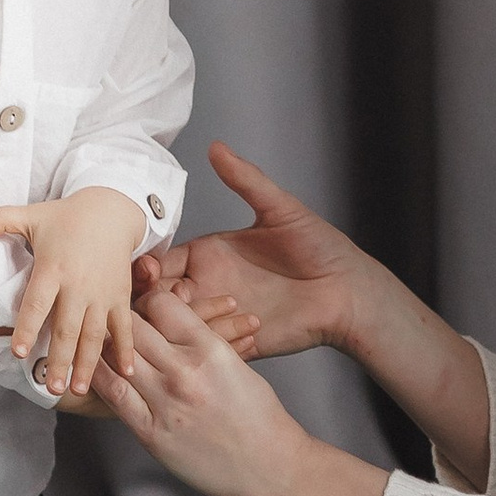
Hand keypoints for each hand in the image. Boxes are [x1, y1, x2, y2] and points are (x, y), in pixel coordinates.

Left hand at [0, 186, 149, 399]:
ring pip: (93, 335)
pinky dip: (126, 350)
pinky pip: (124, 327)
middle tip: (51, 388)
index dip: (27, 327)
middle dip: (59, 360)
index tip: (19, 352)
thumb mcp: (32, 215)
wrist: (112, 211)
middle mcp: (79, 285)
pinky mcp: (120, 296)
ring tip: (77, 389)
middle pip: (67, 329)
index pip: (37, 303)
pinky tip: (126, 373)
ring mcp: (102, 294)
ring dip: (86, 364)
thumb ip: (0, 220)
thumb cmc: (67, 217)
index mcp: (53, 268)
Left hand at [94, 287, 385, 495]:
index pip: (162, 303)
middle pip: (133, 326)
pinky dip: (99, 380)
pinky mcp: (152, 433)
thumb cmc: (258, 416)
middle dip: (124, 320)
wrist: (269, 467)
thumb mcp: (235, 363)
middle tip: (118, 322)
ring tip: (98, 342)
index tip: (146, 306)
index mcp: (210, 348)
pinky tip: (90, 372)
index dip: (150, 300)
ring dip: (106, 347)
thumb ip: (202, 340)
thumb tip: (169, 320)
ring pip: (117, 358)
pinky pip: (114, 397)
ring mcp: (165, 404)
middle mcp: (184, 372)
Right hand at [136, 141, 373, 361]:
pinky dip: (213, 342)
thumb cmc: (320, 247)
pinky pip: (208, 349)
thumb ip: (246, 180)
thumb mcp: (281, 209)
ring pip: (176, 328)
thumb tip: (216, 146)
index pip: (159, 263)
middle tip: (172, 298)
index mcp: (207, 255)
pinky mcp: (237, 343)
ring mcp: (220, 317)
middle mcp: (207, 286)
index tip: (148, 270)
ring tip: (213, 312)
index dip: (147, 268)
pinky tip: (243, 327)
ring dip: (183, 324)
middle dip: (151, 301)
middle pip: (157, 300)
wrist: (348, 290)